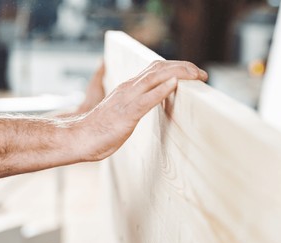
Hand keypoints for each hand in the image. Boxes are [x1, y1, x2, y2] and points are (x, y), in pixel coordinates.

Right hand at [75, 60, 207, 160]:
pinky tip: (174, 84)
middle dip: (184, 67)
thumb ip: (136, 104)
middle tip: (202, 74)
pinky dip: (161, 90)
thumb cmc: (100, 129)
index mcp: (128, 88)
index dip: (176, 67)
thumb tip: (152, 103)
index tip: (193, 73)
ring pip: (155, 78)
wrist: (78, 137)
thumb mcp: (122, 112)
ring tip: (197, 75)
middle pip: (159, 68)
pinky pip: (145, 99)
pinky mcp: (126, 114)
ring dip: (179, 74)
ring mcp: (127, 99)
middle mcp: (128, 88)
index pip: (155, 69)